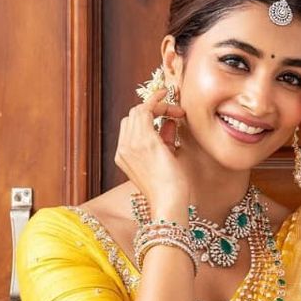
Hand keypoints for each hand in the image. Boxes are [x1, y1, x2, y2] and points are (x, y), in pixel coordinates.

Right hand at [113, 86, 191, 211]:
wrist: (168, 204)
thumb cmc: (170, 190)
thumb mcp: (165, 161)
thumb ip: (164, 140)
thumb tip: (170, 122)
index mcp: (124, 157)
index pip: (130, 128)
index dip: (148, 117)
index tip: (167, 116)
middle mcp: (123, 149)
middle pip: (132, 117)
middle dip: (153, 109)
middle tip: (175, 112)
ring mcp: (131, 144)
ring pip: (138, 111)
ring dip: (159, 106)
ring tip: (177, 110)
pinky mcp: (144, 140)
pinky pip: (146, 109)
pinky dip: (157, 100)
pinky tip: (169, 96)